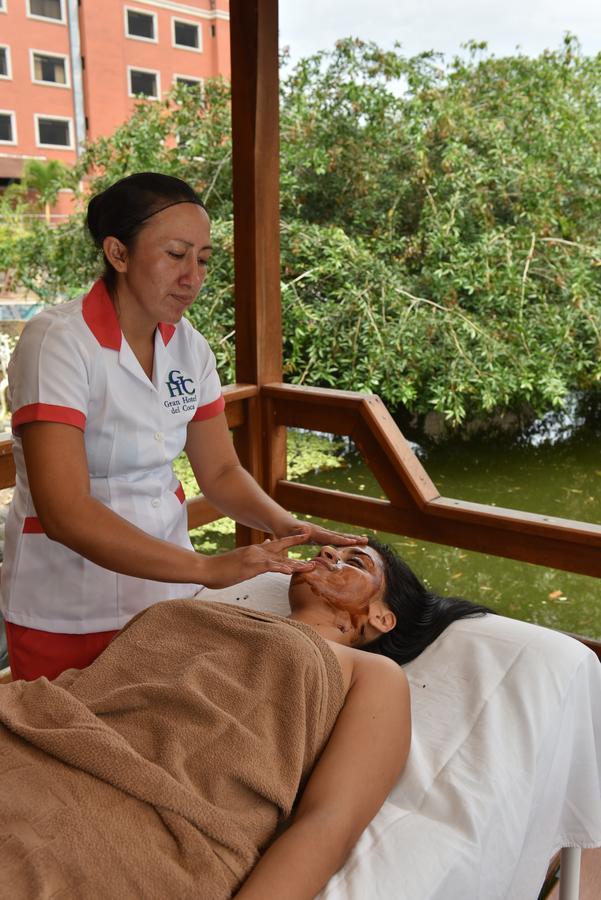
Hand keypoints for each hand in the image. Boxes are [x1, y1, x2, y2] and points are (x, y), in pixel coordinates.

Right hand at [199, 533, 315, 588]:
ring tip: (310, 566)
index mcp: (255, 550)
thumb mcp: (240, 559)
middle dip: (298, 548)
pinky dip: (281, 568)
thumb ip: (253, 555)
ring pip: (280, 559)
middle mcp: (257, 551)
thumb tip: (265, 546)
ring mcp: (254, 558)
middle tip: (314, 549)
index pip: (276, 545)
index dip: (291, 541)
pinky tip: (290, 570)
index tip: (304, 538)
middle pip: (282, 548)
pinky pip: (269, 567)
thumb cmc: (221, 567)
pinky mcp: (250, 566)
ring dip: (296, 564)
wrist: (206, 568)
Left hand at [273, 519, 367, 546]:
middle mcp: (320, 531)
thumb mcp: (288, 532)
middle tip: (366, 540)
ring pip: (338, 536)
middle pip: (338, 535)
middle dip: (352, 538)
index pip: (330, 537)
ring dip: (351, 538)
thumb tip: (307, 530)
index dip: (342, 540)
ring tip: (364, 540)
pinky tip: (349, 544)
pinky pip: (334, 539)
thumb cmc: (283, 530)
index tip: (353, 541)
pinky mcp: (319, 536)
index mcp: (314, 532)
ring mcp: (320, 533)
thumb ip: (297, 532)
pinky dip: (343, 541)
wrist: (281, 523)